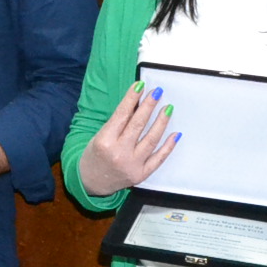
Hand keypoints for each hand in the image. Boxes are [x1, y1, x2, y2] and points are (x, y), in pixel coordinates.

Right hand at [76, 81, 178, 196]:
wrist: (92, 181)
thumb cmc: (95, 155)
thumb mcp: (101, 135)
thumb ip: (118, 123)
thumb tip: (137, 104)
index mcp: (104, 141)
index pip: (121, 115)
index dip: (131, 99)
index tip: (140, 85)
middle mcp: (119, 153)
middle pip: (138, 125)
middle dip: (149, 106)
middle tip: (157, 92)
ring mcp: (131, 165)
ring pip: (151, 140)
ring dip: (161, 122)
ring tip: (168, 108)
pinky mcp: (141, 174)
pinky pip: (158, 158)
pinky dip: (168, 146)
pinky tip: (175, 134)